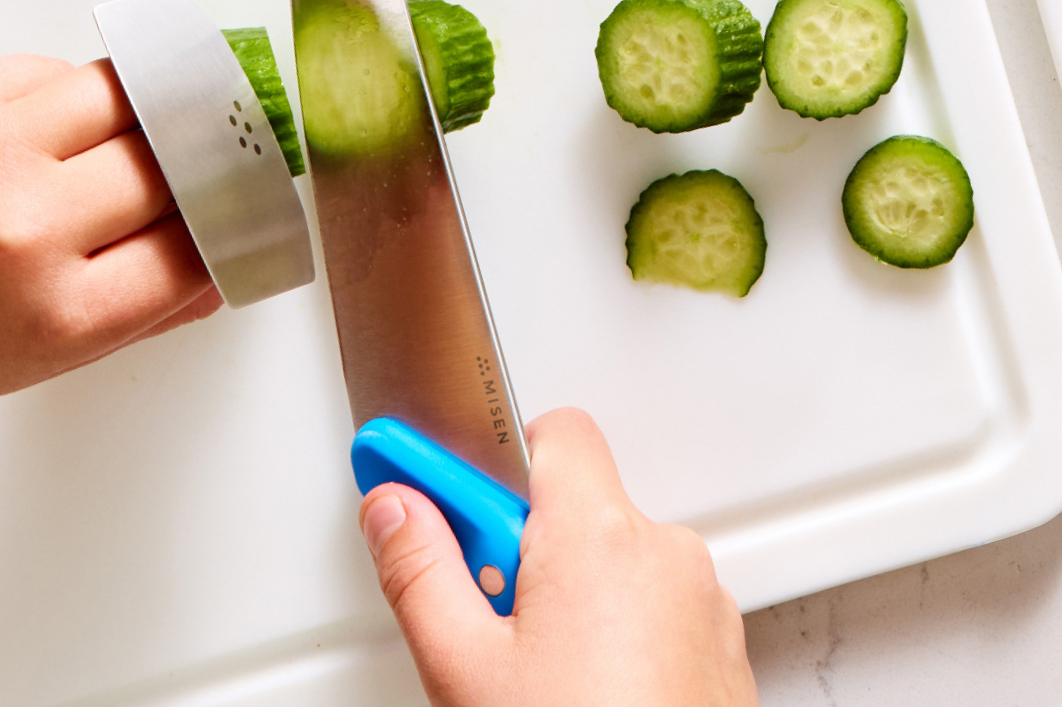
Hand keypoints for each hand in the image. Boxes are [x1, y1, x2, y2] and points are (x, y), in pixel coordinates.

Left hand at [0, 54, 220, 418]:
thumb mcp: (40, 362)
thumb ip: (139, 317)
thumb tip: (220, 273)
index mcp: (63, 314)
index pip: (195, 251)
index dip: (233, 228)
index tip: (246, 213)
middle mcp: (33, 227)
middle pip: (173, 167)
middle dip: (205, 165)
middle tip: (219, 158)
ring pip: (130, 98)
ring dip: (157, 111)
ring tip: (162, 123)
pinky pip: (61, 72)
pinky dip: (86, 93)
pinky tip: (79, 119)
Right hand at [357, 408, 756, 706]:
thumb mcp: (463, 665)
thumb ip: (419, 567)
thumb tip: (395, 507)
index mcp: (600, 537)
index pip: (550, 433)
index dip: (486, 463)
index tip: (432, 492)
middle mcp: (665, 556)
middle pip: (575, 505)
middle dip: (521, 546)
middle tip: (485, 616)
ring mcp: (702, 607)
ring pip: (614, 562)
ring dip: (570, 594)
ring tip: (536, 673)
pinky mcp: (719, 654)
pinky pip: (653, 610)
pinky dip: (614, 633)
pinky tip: (582, 691)